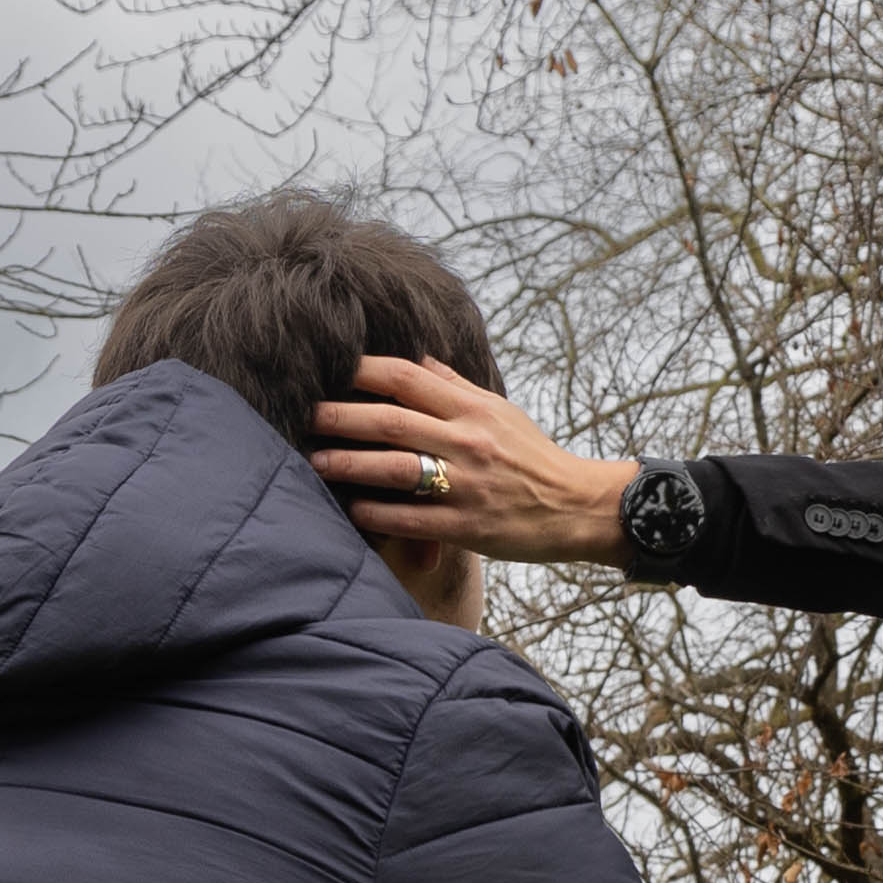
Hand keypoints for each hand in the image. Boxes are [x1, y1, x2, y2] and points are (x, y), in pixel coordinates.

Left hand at [314, 354, 635, 564]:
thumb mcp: (500, 412)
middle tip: (303, 414)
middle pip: (391, 420)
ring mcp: (467, 485)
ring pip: (396, 468)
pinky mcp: (468, 526)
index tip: (329, 368)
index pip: (407, 377)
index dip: (362, 370)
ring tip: (315, 461)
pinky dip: (378, 513)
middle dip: (340, 416)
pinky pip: (412, 519)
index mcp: (473, 409)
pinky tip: (352, 508)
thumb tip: (417, 355)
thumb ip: (455, 386)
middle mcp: (468, 441)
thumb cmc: (533, 457)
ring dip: (350, 463)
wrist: (578, 506)